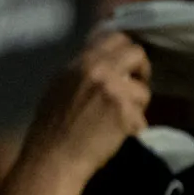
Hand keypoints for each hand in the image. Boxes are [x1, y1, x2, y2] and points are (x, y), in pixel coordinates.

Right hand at [23, 31, 151, 181]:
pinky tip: (118, 134)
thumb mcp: (60, 86)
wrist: (54, 157)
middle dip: (140, 69)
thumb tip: (105, 59)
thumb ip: (83, 69)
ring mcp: (116, 92)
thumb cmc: (51, 125)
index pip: (114, 37)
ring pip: (143, 90)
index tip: (125, 64)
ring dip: (136, 104)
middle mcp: (100, 71)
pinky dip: (133, 126)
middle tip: (133, 84)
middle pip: (136, 53)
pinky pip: (142, 115)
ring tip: (120, 117)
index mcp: (80, 63)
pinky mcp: (127, 114)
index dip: (125, 50)